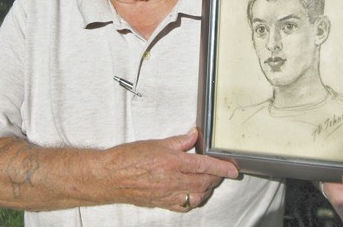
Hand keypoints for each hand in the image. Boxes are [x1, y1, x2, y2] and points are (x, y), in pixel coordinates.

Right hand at [100, 128, 238, 211]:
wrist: (109, 176)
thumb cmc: (128, 158)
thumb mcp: (156, 143)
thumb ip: (179, 141)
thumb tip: (194, 135)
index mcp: (172, 162)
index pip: (204, 165)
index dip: (221, 167)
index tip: (233, 169)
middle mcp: (172, 180)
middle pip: (204, 182)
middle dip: (216, 178)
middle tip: (222, 172)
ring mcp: (167, 194)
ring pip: (197, 196)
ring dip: (207, 190)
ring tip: (209, 181)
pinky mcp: (162, 203)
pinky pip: (184, 206)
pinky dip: (193, 200)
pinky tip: (193, 194)